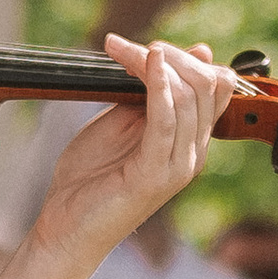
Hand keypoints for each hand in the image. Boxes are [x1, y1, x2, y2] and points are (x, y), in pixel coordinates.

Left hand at [32, 37, 235, 276]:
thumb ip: (146, 93)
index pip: (213, 85)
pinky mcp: (154, 175)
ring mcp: (177, 166)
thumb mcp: (119, 124)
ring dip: (157, 65)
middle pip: (207, 85)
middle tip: (129, 47)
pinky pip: (167, 119)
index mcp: (189, 141)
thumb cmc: (87, 181)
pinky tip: (145, 61)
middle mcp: (192, 153)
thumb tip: (175, 53)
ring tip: (126, 52)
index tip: (143, 47)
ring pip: (190, 97)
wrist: (64, 231)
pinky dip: (158, 84)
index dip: (184, 58)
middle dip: (172, 55)